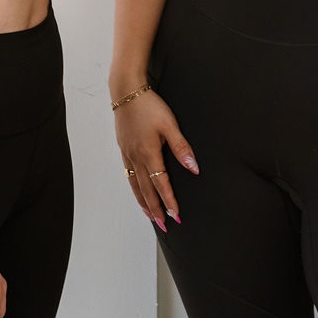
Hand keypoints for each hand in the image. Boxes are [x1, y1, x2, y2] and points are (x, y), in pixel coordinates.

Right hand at [114, 88, 198, 231]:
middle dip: (156, 209)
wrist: (126, 92)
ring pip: (135, 186)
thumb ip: (182, 147)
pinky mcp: (124, 149)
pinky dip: (134, 189)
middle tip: (164, 226)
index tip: (176, 216)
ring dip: (144, 203)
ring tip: (151, 216)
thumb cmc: (150, 106)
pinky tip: (137, 191)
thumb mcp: (170, 124)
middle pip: (146, 190)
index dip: (169, 201)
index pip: (161, 184)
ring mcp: (128, 154)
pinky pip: (128, 175)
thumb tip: (194, 168)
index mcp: (149, 154)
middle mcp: (136, 158)